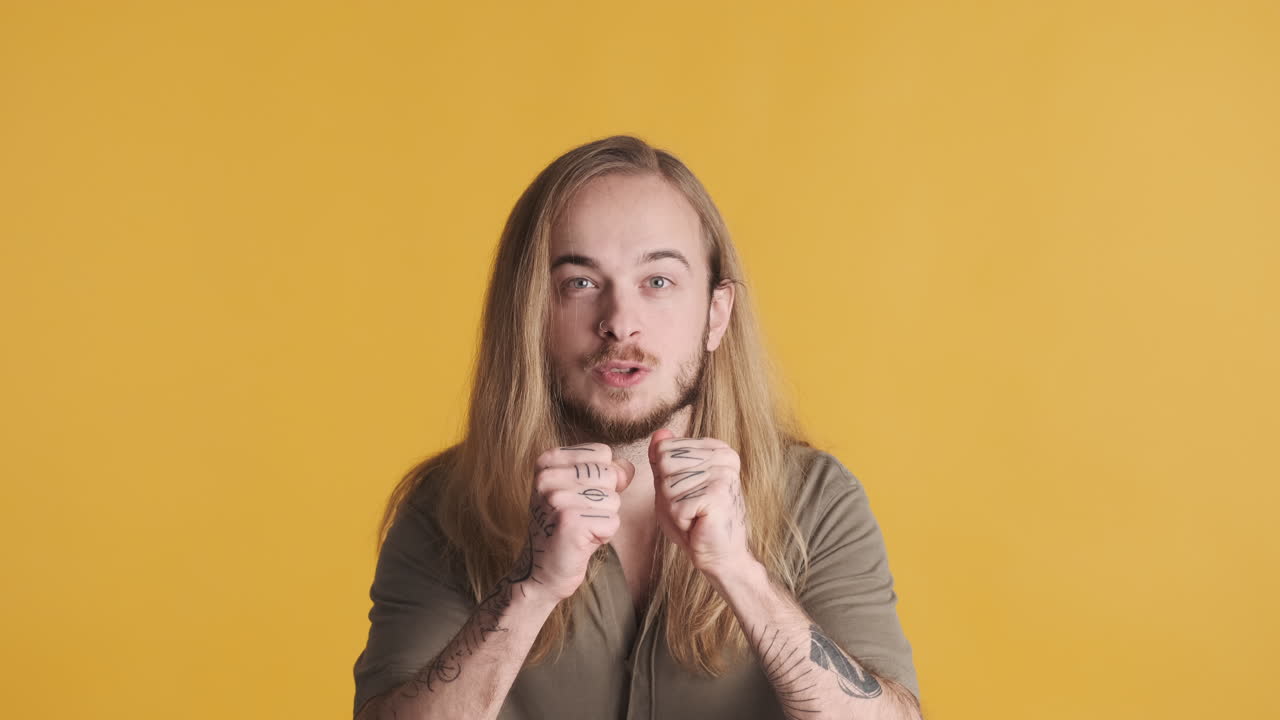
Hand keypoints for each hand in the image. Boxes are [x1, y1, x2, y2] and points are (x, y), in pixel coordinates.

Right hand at [511, 443, 634, 603]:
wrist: (541, 571)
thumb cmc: (564, 527)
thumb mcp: (579, 489)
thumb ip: (605, 471)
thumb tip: (627, 467)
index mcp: (548, 461)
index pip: (602, 453)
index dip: (601, 478)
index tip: (578, 496)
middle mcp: (548, 476)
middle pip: (610, 474)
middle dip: (604, 500)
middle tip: (580, 516)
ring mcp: (557, 498)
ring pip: (613, 499)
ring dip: (604, 518)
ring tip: (581, 528)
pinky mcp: (570, 521)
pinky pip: (612, 521)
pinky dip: (603, 535)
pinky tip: (582, 540)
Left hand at [649, 429, 750, 576]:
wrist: (720, 554)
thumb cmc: (696, 521)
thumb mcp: (672, 485)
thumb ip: (664, 458)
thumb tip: (660, 433)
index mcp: (715, 449)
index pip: (665, 448)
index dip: (665, 478)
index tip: (686, 493)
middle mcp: (723, 456)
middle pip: (665, 463)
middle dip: (668, 492)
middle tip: (690, 507)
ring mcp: (723, 474)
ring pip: (668, 485)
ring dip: (674, 508)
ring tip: (695, 515)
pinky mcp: (718, 495)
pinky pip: (676, 506)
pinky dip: (681, 521)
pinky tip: (698, 524)